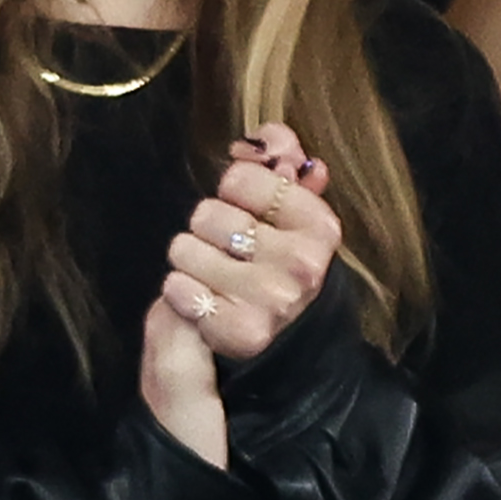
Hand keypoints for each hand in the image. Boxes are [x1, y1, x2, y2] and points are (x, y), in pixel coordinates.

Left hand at [141, 125, 341, 460]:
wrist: (276, 364)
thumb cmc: (272, 280)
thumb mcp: (285, 225)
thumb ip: (280, 171)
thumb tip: (268, 135)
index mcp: (322, 230)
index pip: (242, 177)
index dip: (233, 194)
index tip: (249, 218)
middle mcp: (304, 266)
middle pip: (209, 210)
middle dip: (207, 231)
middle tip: (230, 258)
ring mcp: (273, 301)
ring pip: (185, 247)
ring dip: (189, 264)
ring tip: (214, 284)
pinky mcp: (239, 333)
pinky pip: (177, 288)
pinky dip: (181, 298)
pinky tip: (204, 310)